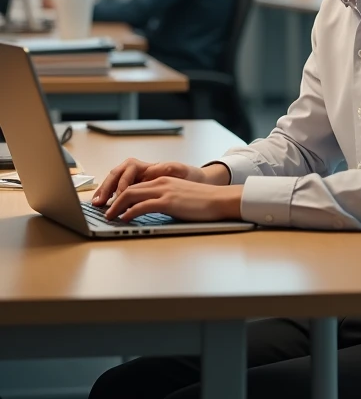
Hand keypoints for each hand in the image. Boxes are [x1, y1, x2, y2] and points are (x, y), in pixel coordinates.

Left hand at [105, 178, 243, 222]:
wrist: (219, 199)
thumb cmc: (201, 202)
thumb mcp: (178, 197)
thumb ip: (162, 199)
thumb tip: (148, 211)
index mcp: (162, 180)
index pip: (134, 185)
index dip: (118, 195)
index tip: (110, 205)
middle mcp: (160, 182)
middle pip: (128, 188)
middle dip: (111, 200)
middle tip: (103, 211)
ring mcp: (164, 191)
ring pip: (131, 195)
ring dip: (116, 207)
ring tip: (108, 216)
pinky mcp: (168, 202)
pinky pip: (142, 205)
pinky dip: (129, 212)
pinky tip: (123, 219)